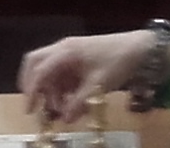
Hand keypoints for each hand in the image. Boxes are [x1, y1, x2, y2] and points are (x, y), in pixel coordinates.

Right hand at [20, 30, 160, 122]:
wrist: (139, 49)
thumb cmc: (117, 62)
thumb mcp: (98, 86)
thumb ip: (79, 103)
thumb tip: (65, 120)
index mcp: (65, 52)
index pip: (40, 71)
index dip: (31, 91)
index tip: (30, 110)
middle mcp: (63, 49)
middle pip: (36, 63)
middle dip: (32, 85)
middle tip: (35, 106)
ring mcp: (70, 53)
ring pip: (49, 71)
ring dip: (51, 91)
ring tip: (62, 110)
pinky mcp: (78, 59)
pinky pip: (62, 73)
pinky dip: (62, 88)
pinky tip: (72, 102)